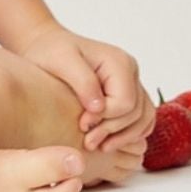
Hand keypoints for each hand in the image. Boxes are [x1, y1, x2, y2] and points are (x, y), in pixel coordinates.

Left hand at [13, 23, 154, 155]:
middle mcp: (130, 73)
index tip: (82, 124)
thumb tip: (99, 108)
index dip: (106, 118)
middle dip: (112, 131)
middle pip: (136, 113)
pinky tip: (111, 141)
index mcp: (119, 62)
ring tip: (99, 146)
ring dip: (124, 137)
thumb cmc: (51, 50)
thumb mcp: (62, 60)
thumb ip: (83, 82)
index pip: (125, 102)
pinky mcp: (126, 94)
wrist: (47, 45)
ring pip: (143, 119)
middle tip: (88, 142)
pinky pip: (140, 119)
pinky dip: (130, 133)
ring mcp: (131, 84)